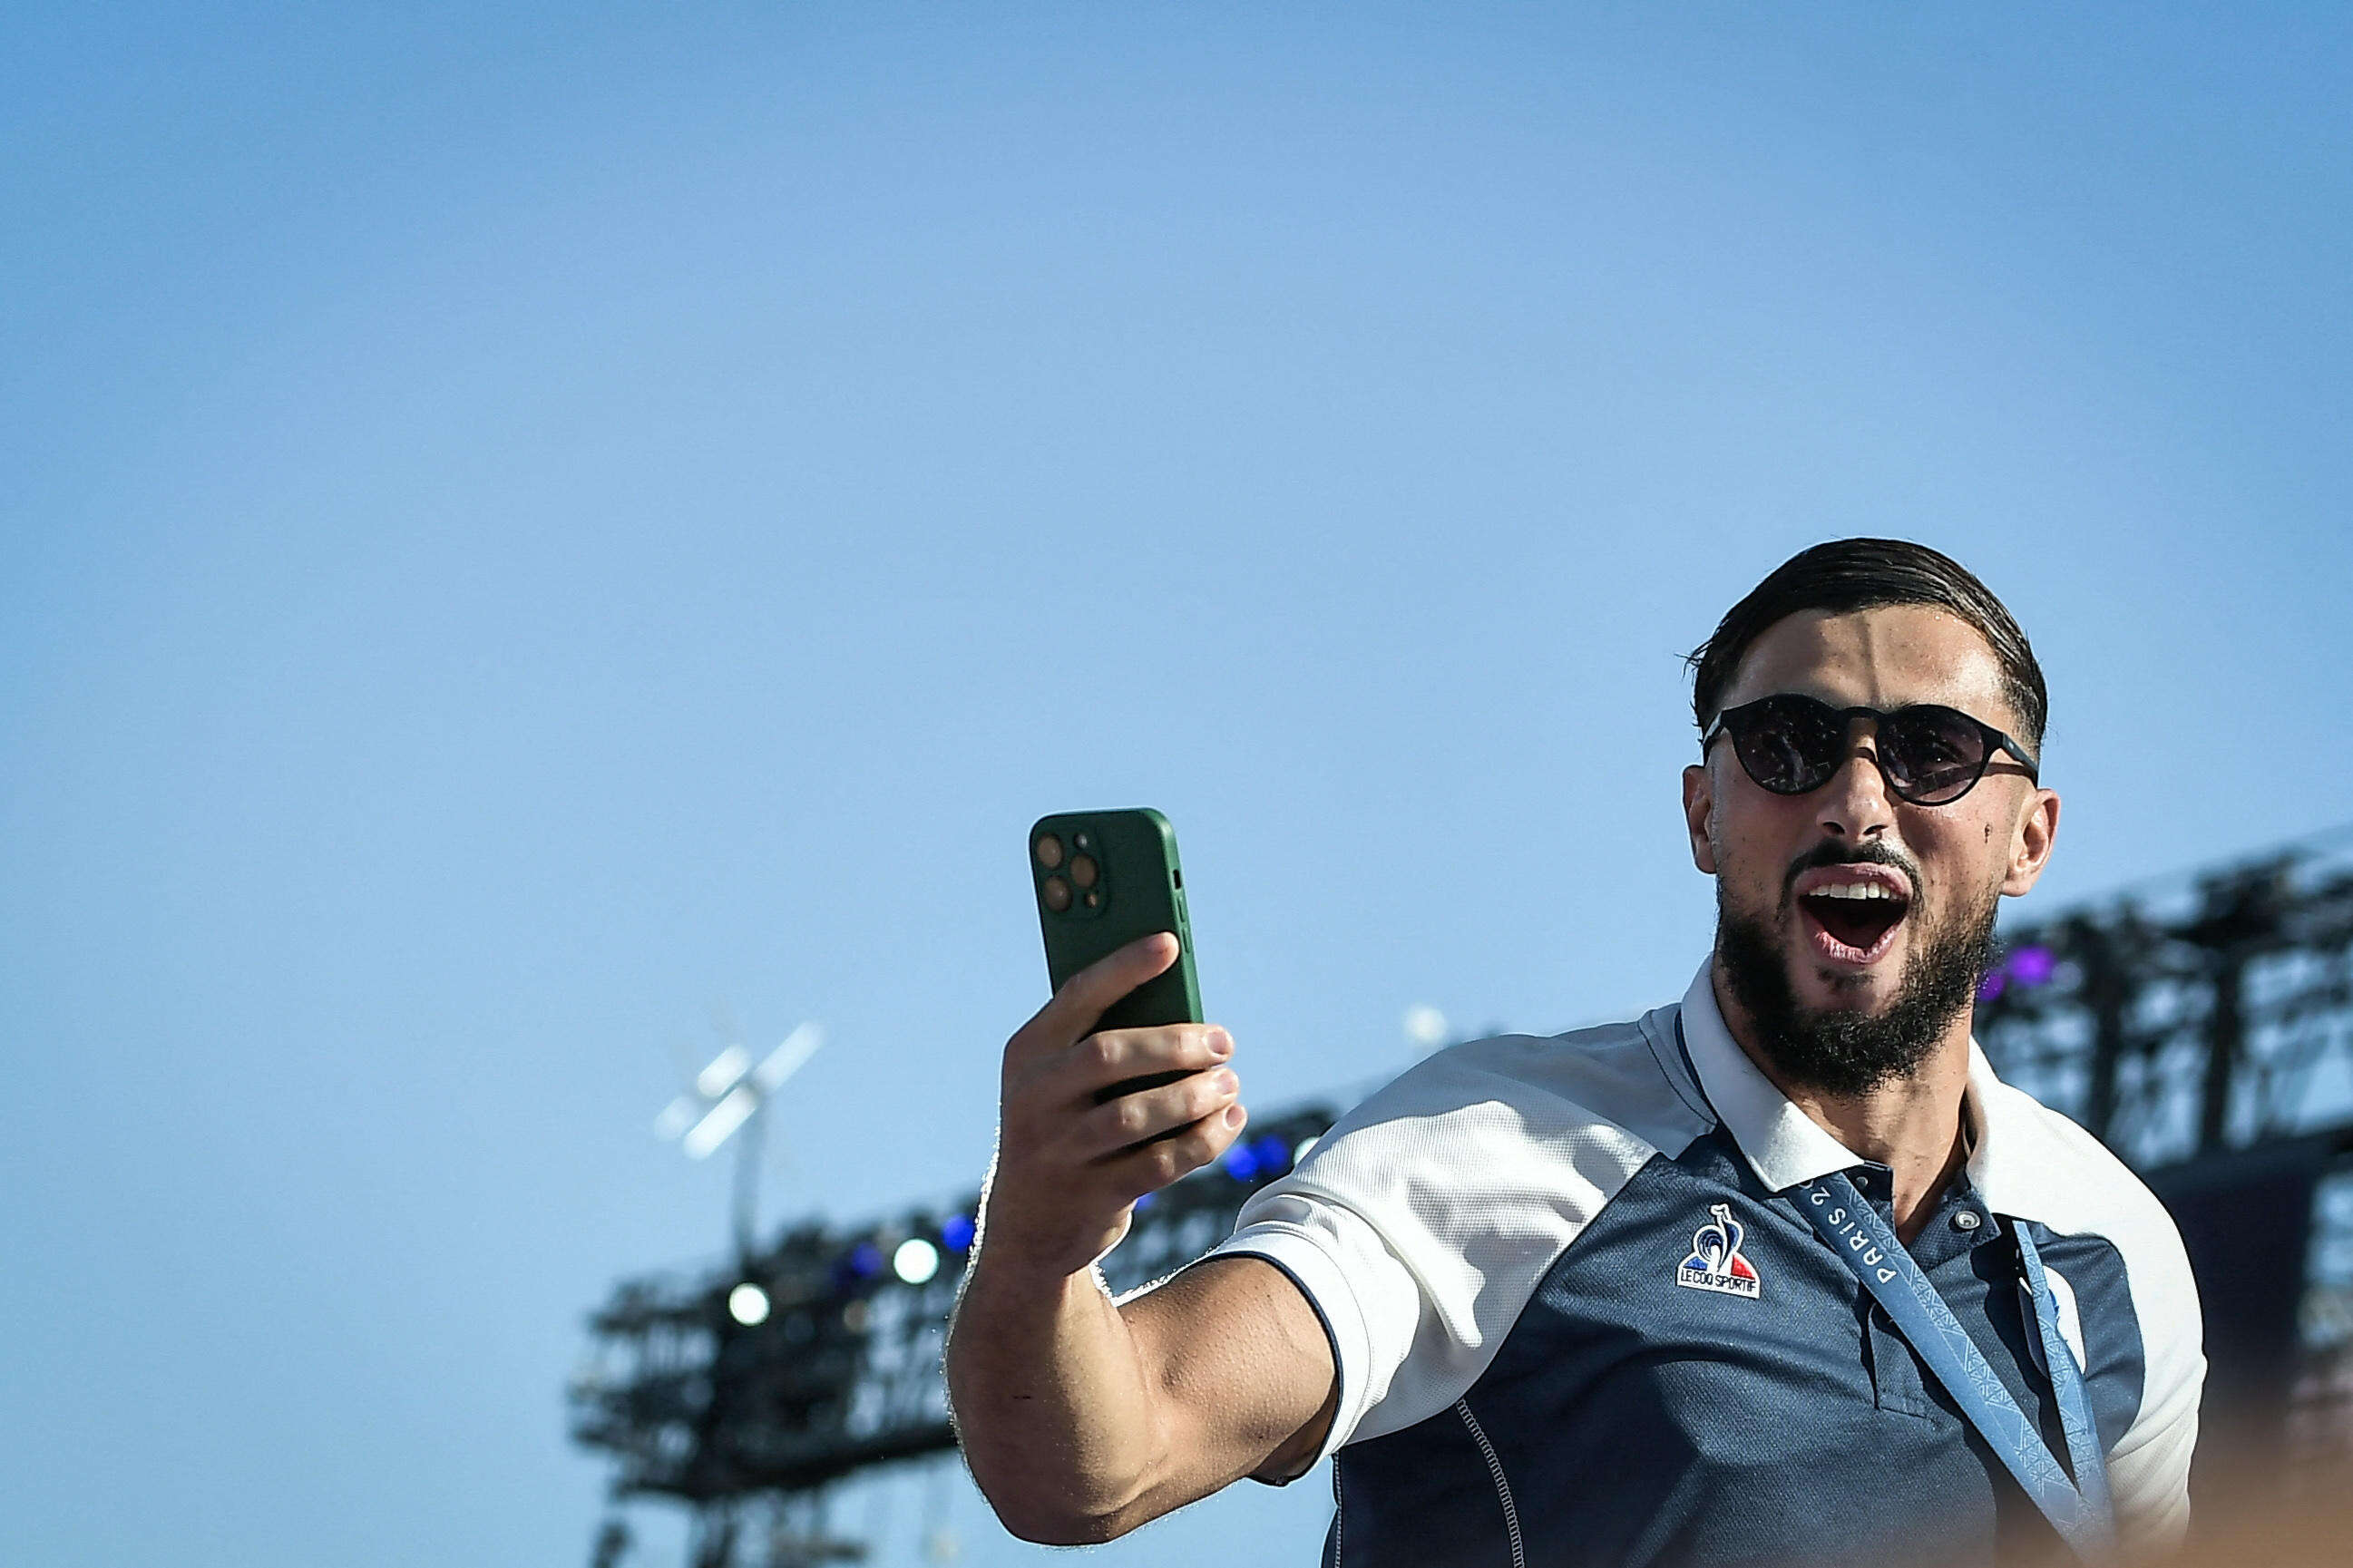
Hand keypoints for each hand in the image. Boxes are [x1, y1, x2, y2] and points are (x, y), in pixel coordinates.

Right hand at [980, 933, 1248, 1278]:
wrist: (1029, 1226)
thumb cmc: (1062, 1128)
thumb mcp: (1058, 1082)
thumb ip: (1101, 1044)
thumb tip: (1183, 1008)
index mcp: (1027, 1053)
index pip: (1077, 996)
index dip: (1123, 967)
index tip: (1169, 943)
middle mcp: (1035, 1098)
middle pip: (1110, 1055)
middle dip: (1175, 1044)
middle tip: (1224, 1041)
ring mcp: (1059, 1150)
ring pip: (1137, 1114)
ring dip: (1195, 1095)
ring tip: (1230, 1082)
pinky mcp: (1091, 1195)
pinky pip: (1159, 1164)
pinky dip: (1203, 1140)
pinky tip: (1229, 1120)